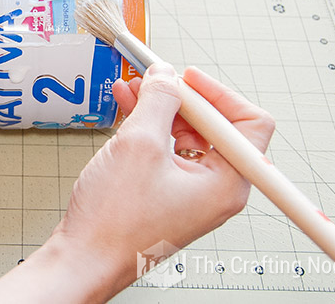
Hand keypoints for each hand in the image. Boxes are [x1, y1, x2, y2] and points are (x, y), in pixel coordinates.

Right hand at [0, 63, 274, 302]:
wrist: (85, 258)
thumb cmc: (114, 222)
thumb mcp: (140, 144)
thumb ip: (159, 100)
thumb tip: (167, 76)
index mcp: (226, 183)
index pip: (249, 123)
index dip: (219, 93)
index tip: (188, 78)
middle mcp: (216, 190)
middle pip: (214, 126)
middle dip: (182, 99)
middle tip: (155, 79)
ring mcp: (191, 194)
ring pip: (187, 136)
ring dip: (161, 110)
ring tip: (134, 90)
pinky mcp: (168, 194)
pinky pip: (168, 151)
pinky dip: (151, 128)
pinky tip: (128, 109)